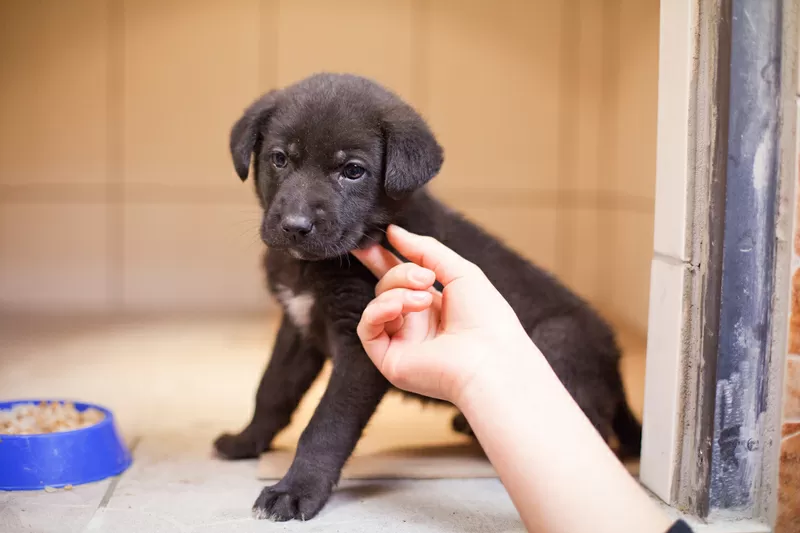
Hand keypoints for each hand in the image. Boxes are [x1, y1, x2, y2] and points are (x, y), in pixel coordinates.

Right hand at [352, 225, 533, 404]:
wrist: (491, 359)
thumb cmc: (487, 318)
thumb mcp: (459, 271)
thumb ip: (425, 250)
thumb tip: (393, 232)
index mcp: (434, 306)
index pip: (400, 278)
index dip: (382, 258)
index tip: (367, 241)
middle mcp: (416, 324)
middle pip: (387, 285)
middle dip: (400, 273)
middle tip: (426, 278)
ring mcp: (401, 342)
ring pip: (378, 303)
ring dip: (398, 292)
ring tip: (425, 299)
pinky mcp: (388, 359)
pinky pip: (367, 327)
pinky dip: (379, 310)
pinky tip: (399, 309)